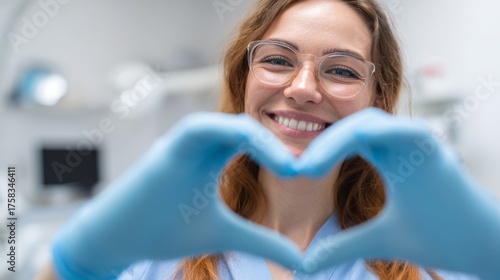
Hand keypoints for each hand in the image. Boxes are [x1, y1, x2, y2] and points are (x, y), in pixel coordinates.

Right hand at [52, 113, 301, 278]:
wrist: (115, 239)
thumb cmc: (163, 232)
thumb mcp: (224, 235)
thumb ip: (261, 241)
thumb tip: (302, 259)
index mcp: (213, 157)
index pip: (252, 140)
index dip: (278, 152)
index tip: (301, 175)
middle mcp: (198, 145)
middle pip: (243, 127)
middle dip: (273, 142)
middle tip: (299, 168)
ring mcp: (179, 144)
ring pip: (223, 122)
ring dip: (256, 136)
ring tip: (284, 164)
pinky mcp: (164, 150)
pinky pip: (198, 128)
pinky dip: (225, 132)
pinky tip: (250, 148)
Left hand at [298, 108, 499, 278]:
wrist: (480, 249)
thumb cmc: (436, 239)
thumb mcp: (376, 241)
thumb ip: (342, 246)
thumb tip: (306, 263)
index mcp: (390, 160)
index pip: (349, 140)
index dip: (321, 152)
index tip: (296, 174)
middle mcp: (402, 147)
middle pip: (354, 127)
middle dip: (323, 143)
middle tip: (299, 169)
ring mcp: (419, 145)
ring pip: (371, 123)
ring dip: (338, 138)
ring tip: (310, 167)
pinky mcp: (436, 150)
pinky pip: (402, 130)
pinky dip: (378, 133)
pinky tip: (352, 144)